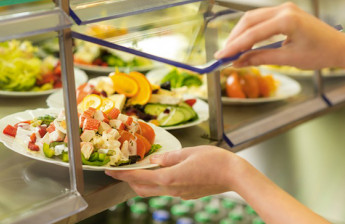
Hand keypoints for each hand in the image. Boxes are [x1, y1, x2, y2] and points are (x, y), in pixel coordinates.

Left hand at [105, 145, 245, 198]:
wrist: (235, 176)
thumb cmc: (215, 161)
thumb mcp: (188, 152)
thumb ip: (168, 157)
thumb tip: (154, 159)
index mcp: (169, 178)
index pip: (139, 178)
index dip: (122, 175)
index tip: (110, 172)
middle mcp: (172, 189)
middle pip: (142, 189)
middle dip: (130, 181)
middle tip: (123, 169)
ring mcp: (180, 194)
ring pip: (153, 191)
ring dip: (143, 182)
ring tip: (140, 168)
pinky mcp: (187, 194)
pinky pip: (166, 189)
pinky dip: (157, 182)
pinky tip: (161, 171)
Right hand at [215, 2, 344, 69]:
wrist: (339, 47)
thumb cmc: (320, 53)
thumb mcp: (289, 59)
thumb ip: (261, 59)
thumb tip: (239, 62)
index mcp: (287, 20)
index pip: (252, 34)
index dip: (234, 46)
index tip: (221, 56)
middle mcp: (284, 9)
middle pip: (248, 21)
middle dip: (233, 38)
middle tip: (223, 54)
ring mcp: (284, 8)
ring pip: (252, 18)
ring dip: (239, 34)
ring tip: (230, 50)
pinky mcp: (284, 12)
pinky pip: (260, 19)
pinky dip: (249, 31)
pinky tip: (244, 43)